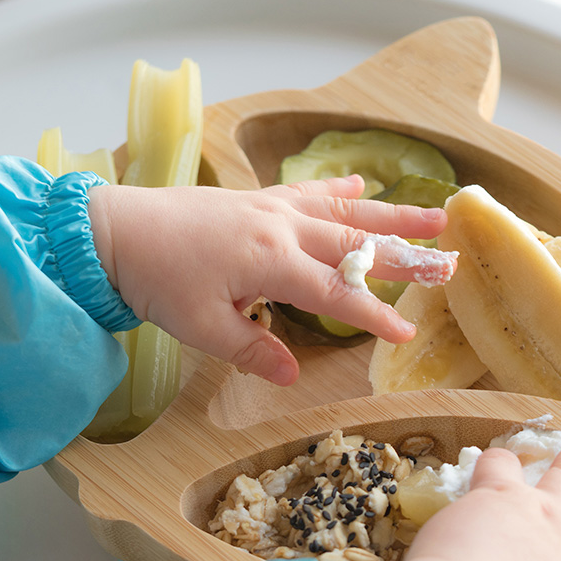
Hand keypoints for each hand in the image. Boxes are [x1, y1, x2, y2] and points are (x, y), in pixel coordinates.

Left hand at [87, 175, 449, 384]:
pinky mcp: (257, 198)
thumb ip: (253, 350)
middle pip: (358, 245)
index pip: (338, 294)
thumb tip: (292, 377)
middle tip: (448, 262)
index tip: (406, 334)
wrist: (112, 232)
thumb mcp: (203, 327)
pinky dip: (338, 190)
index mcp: (272, 262)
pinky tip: (360, 183)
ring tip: (434, 213)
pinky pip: (308, 192)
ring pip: (345, 212)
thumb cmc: (156, 281)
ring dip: (391, 214)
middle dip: (406, 256)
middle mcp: (282, 228)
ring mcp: (271, 208)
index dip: (374, 316)